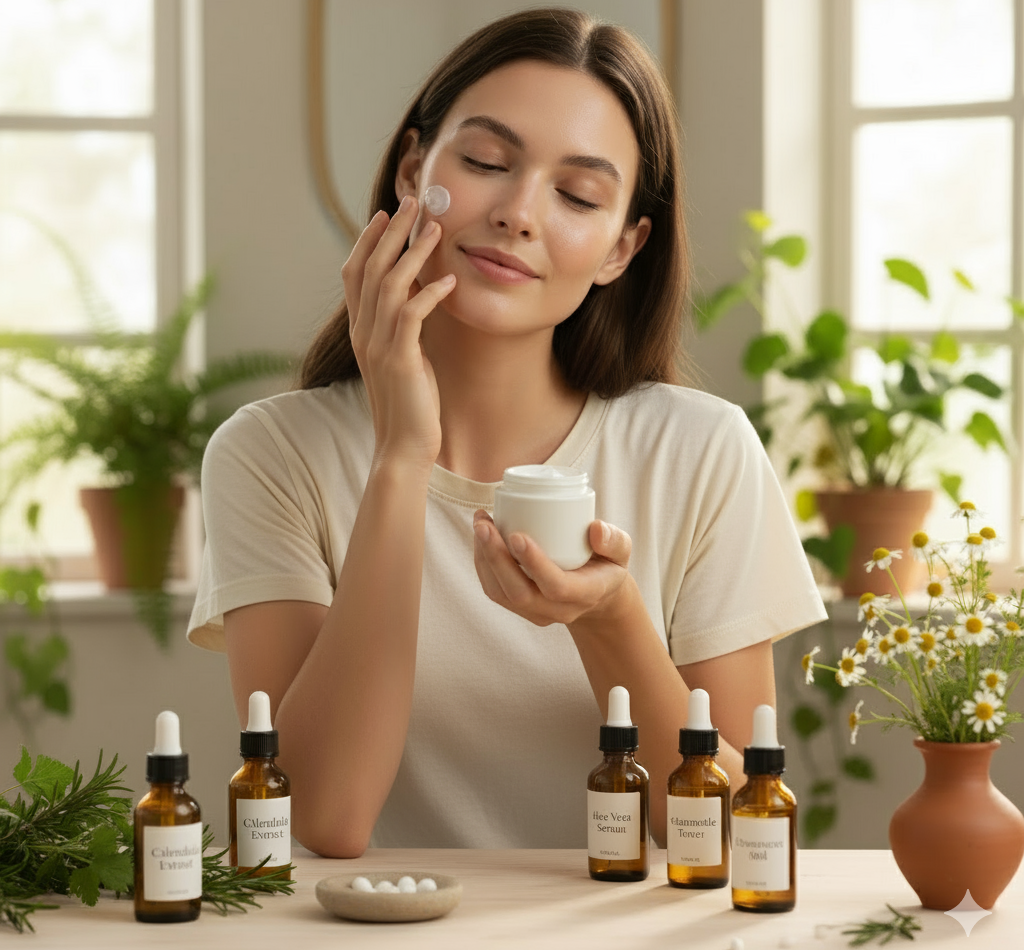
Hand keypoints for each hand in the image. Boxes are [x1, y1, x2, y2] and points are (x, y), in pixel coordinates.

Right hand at [341, 196, 456, 469]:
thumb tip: (418, 292)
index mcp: (360, 330)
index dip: (368, 241)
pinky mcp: (399, 361)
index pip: (354, 274)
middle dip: (392, 233)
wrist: (404, 447)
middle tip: (412, 202)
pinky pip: (412, 316)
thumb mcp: (402, 356)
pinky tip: (449, 282)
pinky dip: (430, 294)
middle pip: (370, 269)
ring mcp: (378, 346)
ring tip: (434, 229)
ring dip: (413, 253)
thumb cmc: (409, 403)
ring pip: (389, 286)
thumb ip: (402, 325)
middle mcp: (363, 333)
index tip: (386, 214)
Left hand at [472, 511, 632, 625]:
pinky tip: (481, 535)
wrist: (597, 594)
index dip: (534, 563)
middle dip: (496, 558)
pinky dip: (482, 563)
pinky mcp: (520, 607)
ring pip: (501, 593)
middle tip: (484, 525)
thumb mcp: (622, 552)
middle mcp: (557, 610)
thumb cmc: (607, 565)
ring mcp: (536, 612)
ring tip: (480, 523)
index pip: (556, 586)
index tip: (517, 535)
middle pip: (519, 592)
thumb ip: (614, 540)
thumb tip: (595, 528)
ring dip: (484, 559)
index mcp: (584, 594)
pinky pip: (494, 590)